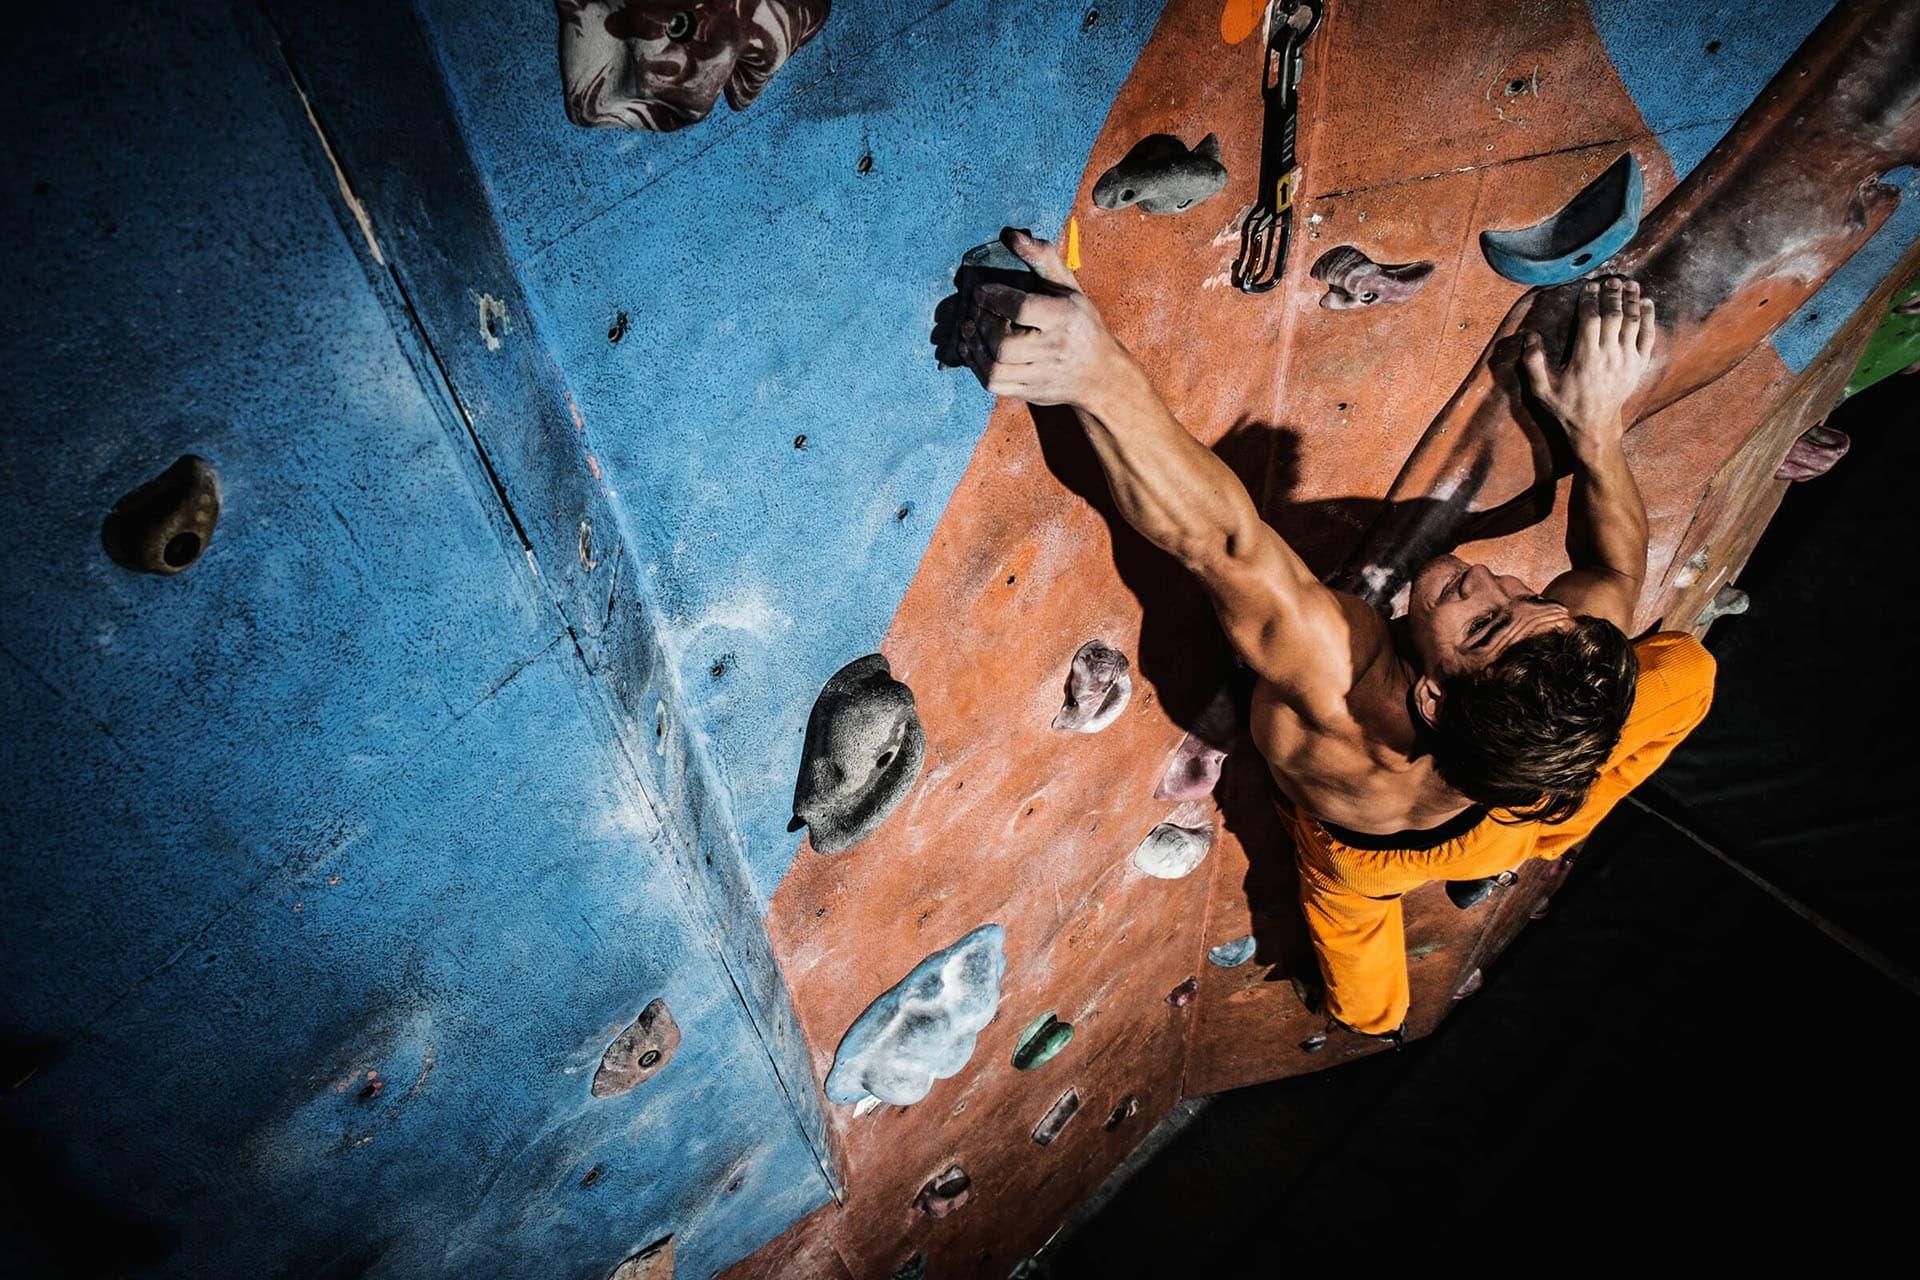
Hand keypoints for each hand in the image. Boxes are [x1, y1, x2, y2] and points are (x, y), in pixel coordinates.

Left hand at [956, 229, 1130, 408]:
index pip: (1021, 309)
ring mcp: (1041, 376)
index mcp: (1065, 318)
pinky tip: (971, 348)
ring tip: (969, 328)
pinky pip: (994, 384)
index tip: (981, 291)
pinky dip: (975, 365)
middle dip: (982, 323)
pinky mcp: (1030, 392)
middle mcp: (1054, 350)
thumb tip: (1012, 235)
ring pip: (996, 368)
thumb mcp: (1069, 288)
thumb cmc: (1080, 324)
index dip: (994, 298)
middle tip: (975, 310)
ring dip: (974, 346)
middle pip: (1004, 343)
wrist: (1100, 375)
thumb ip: (1042, 258)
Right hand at [1519, 275, 1656, 459]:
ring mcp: (1628, 360)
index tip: (1589, 287)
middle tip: (1612, 279)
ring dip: (1632, 300)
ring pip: (1634, 322)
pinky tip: (1647, 302)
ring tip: (1630, 283)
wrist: (1594, 427)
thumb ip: (1533, 362)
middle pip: (1615, 315)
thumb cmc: (1566, 406)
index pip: (1591, 320)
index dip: (1591, 300)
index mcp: (1586, 358)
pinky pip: (1649, 336)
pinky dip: (1649, 317)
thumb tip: (1529, 336)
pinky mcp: (1639, 365)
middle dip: (1613, 294)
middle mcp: (1609, 355)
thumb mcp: (1541, 389)